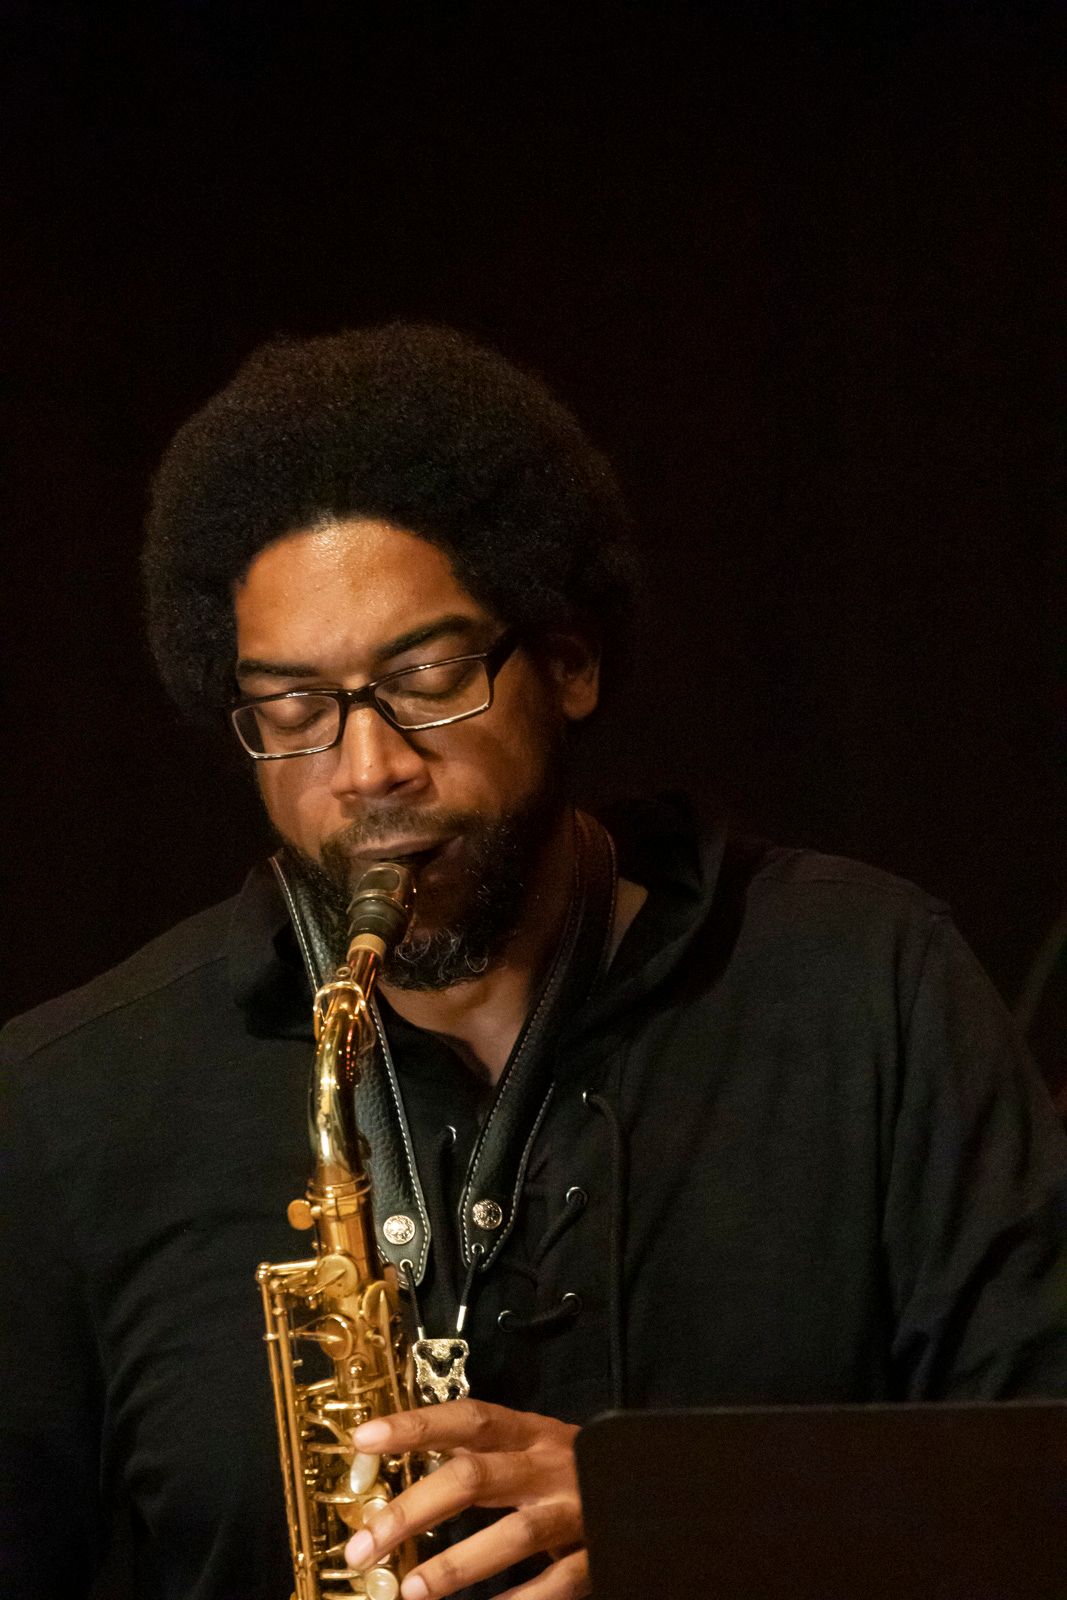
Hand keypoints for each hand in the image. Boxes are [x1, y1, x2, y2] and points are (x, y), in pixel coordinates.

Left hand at [342, 1398, 589, 1598]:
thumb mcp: (528, 1450)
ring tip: (411, 1590)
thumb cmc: (568, 1471)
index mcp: (530, 1432)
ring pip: (515, 1534)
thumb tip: (398, 1465)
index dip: (417, 1426)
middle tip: (366, 1542)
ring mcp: (575, 1510)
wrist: (651, 1484)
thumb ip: (476, 1456)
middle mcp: (549, 1466)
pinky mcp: (597, 1554)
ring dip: (458, 1563)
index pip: (468, 1419)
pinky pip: (556, 1584)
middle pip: (477, 1477)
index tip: (364, 1438)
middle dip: (417, 1509)